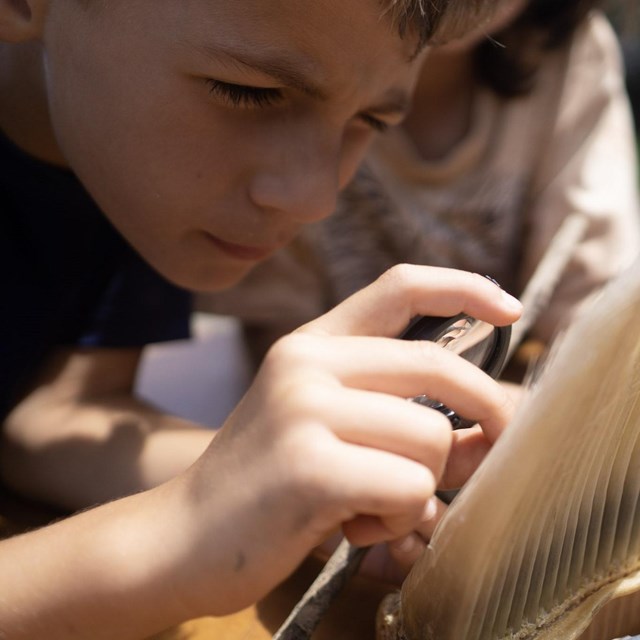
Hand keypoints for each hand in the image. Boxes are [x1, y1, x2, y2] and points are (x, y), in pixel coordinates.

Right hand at [175, 266, 521, 615]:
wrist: (182, 537)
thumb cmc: (266, 485)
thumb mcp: (328, 430)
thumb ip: (401, 416)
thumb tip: (487, 428)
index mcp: (312, 345)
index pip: (399, 287)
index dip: (463, 287)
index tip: (511, 308)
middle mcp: (307, 363)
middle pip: (439, 366)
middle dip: (486, 412)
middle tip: (482, 453)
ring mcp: (303, 409)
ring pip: (431, 437)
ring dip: (423, 487)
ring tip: (377, 508)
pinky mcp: (308, 466)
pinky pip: (409, 488)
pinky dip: (401, 519)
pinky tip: (356, 528)